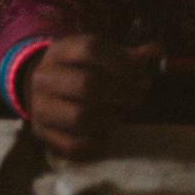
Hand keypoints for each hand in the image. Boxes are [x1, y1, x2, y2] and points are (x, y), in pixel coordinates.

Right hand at [23, 34, 158, 158]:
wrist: (42, 92)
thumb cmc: (80, 72)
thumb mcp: (98, 58)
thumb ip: (127, 57)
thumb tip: (156, 51)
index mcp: (59, 52)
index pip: (90, 49)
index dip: (122, 62)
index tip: (140, 74)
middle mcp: (43, 77)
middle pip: (86, 84)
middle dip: (121, 93)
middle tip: (136, 98)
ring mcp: (39, 106)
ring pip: (80, 116)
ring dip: (109, 119)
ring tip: (117, 114)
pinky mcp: (41, 132)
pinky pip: (74, 145)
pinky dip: (97, 142)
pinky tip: (104, 134)